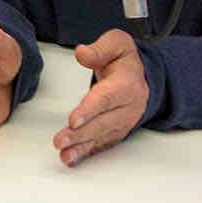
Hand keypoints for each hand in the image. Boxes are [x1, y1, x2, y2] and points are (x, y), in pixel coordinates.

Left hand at [53, 29, 148, 166]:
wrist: (141, 77)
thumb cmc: (124, 60)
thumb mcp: (117, 44)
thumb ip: (100, 49)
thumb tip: (83, 54)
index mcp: (127, 84)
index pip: (106, 98)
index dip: (90, 110)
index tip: (73, 120)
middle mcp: (127, 107)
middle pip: (102, 122)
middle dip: (81, 134)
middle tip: (61, 140)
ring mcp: (123, 122)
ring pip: (101, 136)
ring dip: (81, 147)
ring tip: (64, 155)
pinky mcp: (116, 132)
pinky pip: (101, 144)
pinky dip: (86, 153)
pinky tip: (71, 159)